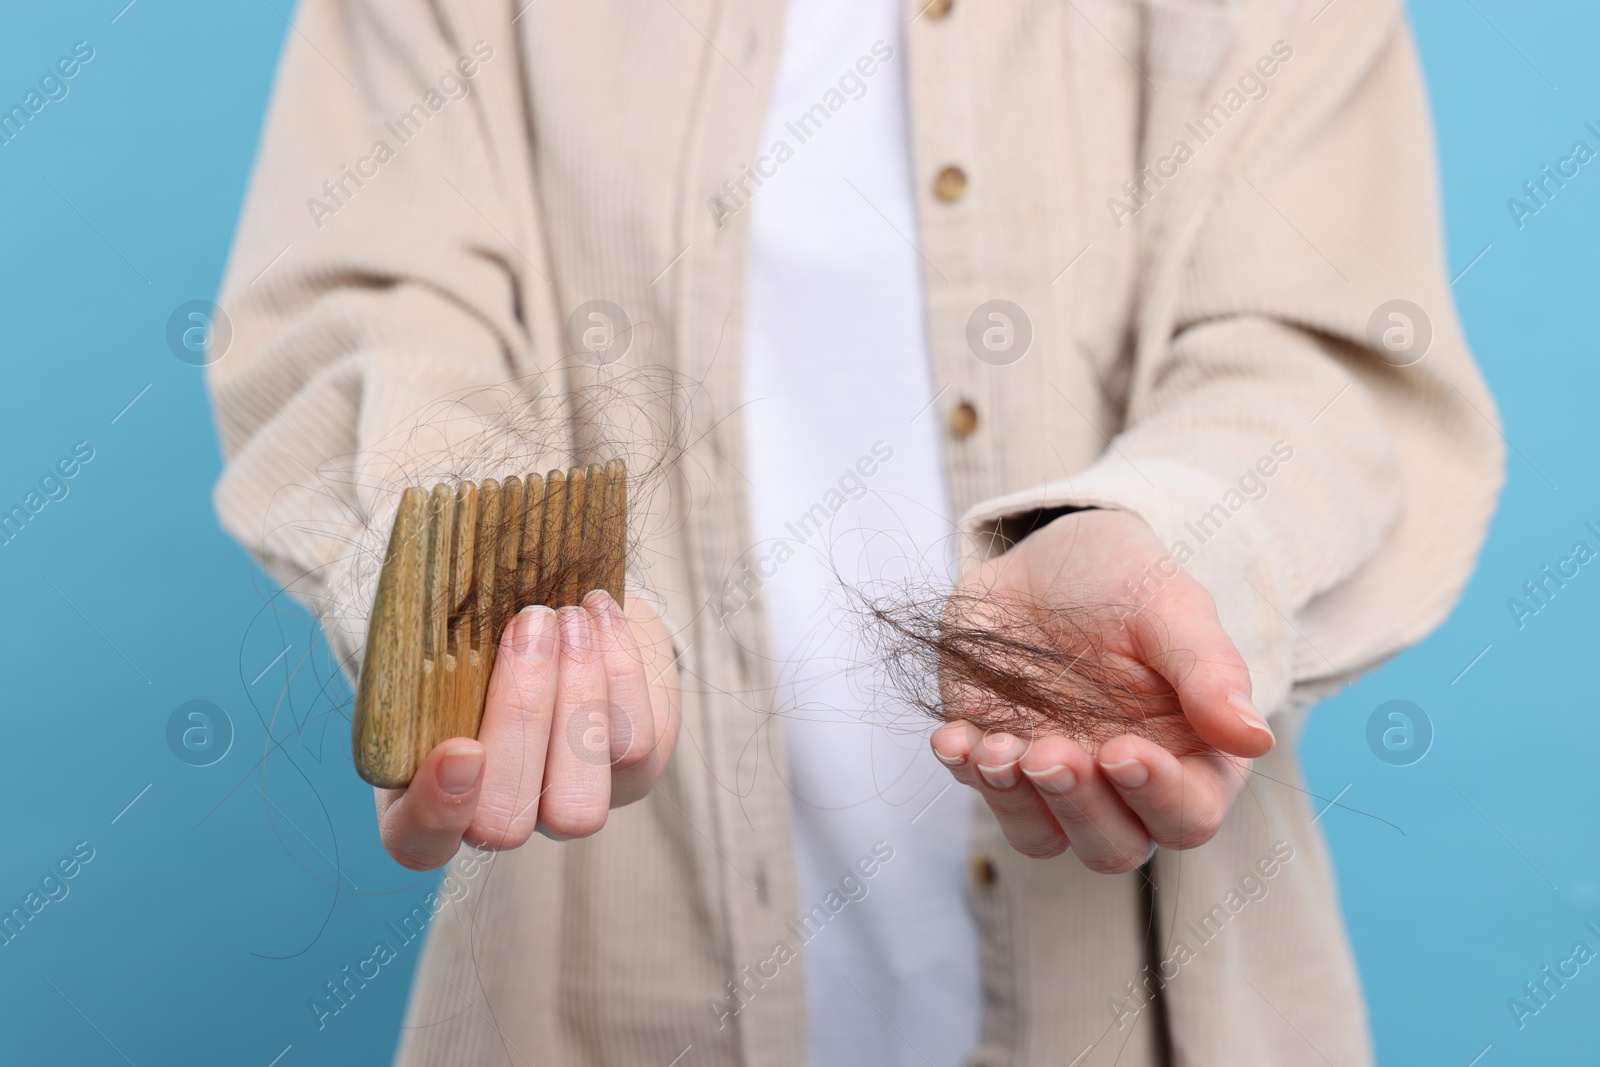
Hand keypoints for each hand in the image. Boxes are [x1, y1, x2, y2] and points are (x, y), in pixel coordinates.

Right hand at [375, 590, 680, 869]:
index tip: (460, 748)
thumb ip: (434, 652)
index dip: (435, 810)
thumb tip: (450, 616)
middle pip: (504, 823)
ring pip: (579, 803)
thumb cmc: (478, 631)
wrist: (559, 616)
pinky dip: (620, 671)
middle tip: (529, 625)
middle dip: (521, 716)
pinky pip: (634, 745)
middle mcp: (498, 818)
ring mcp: (567, 809)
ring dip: (578, 694)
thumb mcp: (439, 638)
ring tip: (568, 616)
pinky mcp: (632, 778)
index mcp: (423, 797)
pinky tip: (599, 613)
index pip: (415, 840)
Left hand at [930, 509, 1273, 872]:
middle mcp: (1124, 785)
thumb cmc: (1123, 581)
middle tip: (1050, 752)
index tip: (1122, 751)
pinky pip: (983, 794)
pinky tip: (955, 736)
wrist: (1042, 560)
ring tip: (997, 748)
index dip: (1159, 798)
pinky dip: (967, 772)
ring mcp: (1057, 779)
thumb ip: (1209, 670)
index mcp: (1191, 757)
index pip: (1189, 816)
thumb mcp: (1171, 605)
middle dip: (1079, 807)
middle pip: (1114, 847)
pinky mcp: (997, 761)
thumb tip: (1253, 738)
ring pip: (1044, 839)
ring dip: (1017, 802)